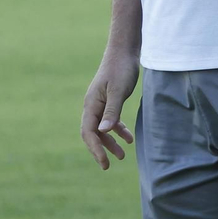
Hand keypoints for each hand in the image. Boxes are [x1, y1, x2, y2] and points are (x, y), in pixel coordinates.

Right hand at [80, 50, 138, 170]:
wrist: (124, 51)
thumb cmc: (121, 69)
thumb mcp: (118, 91)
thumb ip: (112, 111)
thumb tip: (104, 132)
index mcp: (91, 105)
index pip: (89, 132)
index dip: (95, 149)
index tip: (105, 163)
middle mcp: (92, 106)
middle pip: (92, 133)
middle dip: (99, 150)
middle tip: (108, 166)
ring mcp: (100, 104)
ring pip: (102, 129)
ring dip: (110, 142)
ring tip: (122, 156)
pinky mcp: (110, 101)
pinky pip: (110, 120)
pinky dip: (118, 130)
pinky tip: (128, 138)